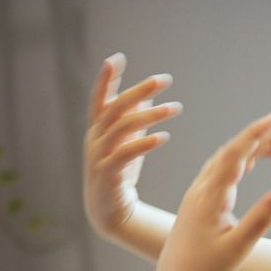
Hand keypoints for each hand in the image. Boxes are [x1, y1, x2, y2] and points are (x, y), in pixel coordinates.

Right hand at [84, 54, 181, 241]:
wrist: (109, 211)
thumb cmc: (119, 172)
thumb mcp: (126, 142)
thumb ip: (133, 119)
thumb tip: (149, 96)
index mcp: (97, 128)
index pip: (99, 99)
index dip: (106, 79)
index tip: (117, 58)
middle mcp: (94, 138)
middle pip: (114, 108)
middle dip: (139, 91)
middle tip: (164, 79)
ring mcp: (98, 156)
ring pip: (122, 128)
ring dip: (150, 115)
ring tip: (176, 107)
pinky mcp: (107, 174)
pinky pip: (125, 154)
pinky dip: (145, 143)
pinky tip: (164, 137)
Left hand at [154, 113, 270, 270]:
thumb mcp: (237, 248)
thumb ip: (261, 219)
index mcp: (208, 198)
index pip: (232, 156)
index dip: (254, 136)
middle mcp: (200, 192)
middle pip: (232, 154)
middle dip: (261, 140)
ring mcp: (197, 197)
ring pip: (226, 162)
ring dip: (252, 150)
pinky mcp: (199, 205)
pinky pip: (221, 174)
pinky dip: (241, 163)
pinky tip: (254, 163)